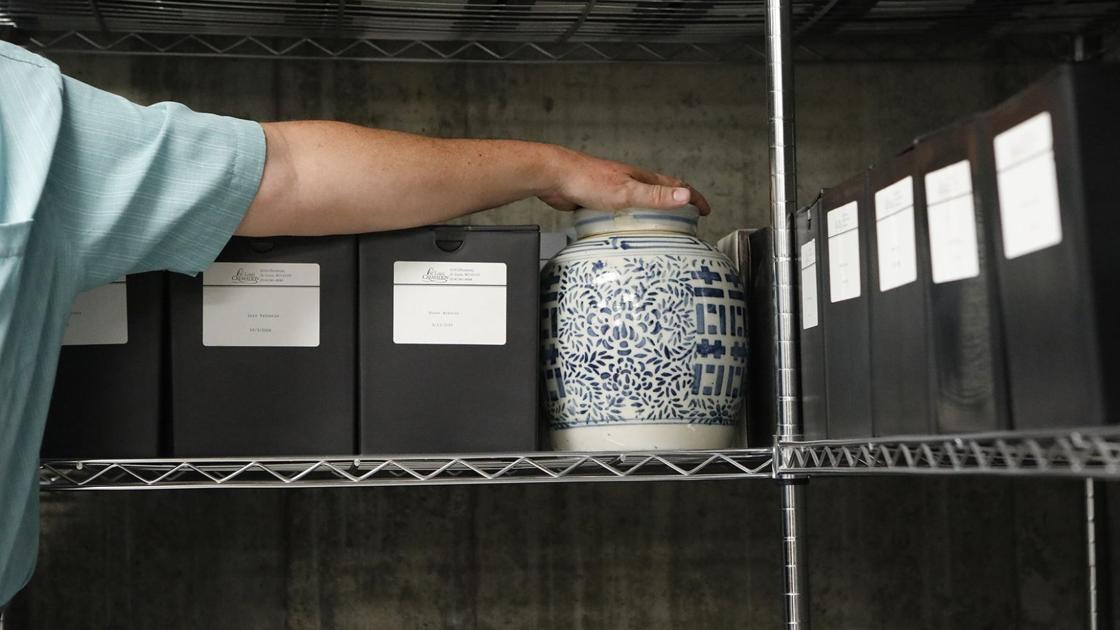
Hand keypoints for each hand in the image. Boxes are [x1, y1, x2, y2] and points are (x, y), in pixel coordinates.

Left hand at [538, 147, 710, 214]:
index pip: (676, 186)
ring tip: (660, 230)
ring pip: (639, 203)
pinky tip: (624, 232)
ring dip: (652, 212)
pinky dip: (629, 220)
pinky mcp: (598, 200)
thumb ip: (656, 195)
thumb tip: (686, 195)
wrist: (555, 176)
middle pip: (660, 192)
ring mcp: (614, 190)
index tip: (705, 210)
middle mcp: (630, 182)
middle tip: (688, 220)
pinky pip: (620, 211)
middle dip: (676, 204)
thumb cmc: (587, 180)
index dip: (693, 197)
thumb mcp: (628, 191)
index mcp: (641, 178)